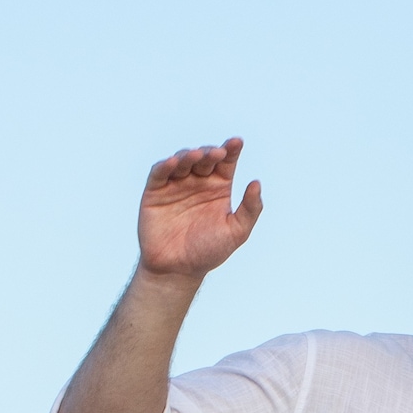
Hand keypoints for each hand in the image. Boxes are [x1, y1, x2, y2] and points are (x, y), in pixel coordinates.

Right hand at [137, 139, 262, 280]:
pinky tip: (174, 162)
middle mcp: (198, 182)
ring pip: (182, 161)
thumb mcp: (237, 232)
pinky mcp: (155, 192)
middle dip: (210, 152)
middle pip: (204, 158)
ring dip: (189, 155)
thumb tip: (257, 183)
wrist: (178, 269)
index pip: (226, 162)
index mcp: (218, 188)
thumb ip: (250, 209)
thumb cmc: (208, 251)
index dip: (231, 150)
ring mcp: (176, 185)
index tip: (237, 142)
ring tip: (196, 156)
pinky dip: (165, 165)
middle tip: (217, 154)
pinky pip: (159, 173)